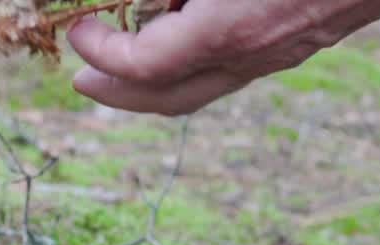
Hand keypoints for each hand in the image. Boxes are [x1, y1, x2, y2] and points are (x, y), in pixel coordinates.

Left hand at [66, 0, 379, 114]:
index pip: (143, 65)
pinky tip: (182, 36)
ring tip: (122, 58)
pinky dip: (193, 63)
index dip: (102, 51)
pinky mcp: (301, 43)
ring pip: (201, 88)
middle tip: (82, 78)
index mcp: (230, 28)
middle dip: (117, 94)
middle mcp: (254, 54)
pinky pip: (232, 68)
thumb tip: (139, 1)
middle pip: (167, 99)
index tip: (79, 30)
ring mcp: (282, 54)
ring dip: (153, 81)